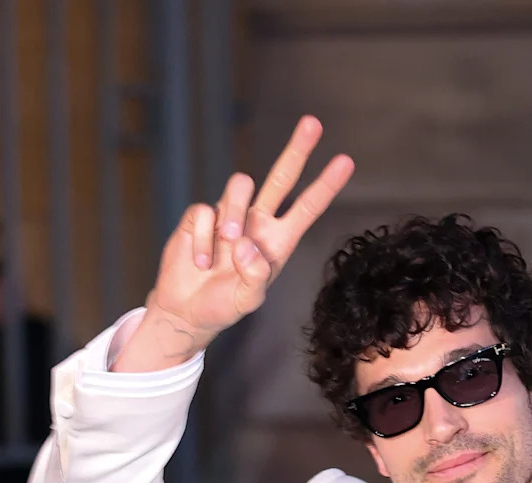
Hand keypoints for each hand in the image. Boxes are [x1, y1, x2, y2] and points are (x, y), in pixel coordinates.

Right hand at [113, 115, 353, 371]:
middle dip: (297, 150)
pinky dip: (203, 240)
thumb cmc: (223, 306)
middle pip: (280, 178)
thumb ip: (254, 276)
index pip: (306, 209)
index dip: (325, 186)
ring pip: (239, 186)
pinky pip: (204, 212)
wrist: (186, 310)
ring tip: (227, 245)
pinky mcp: (201, 217)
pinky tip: (201, 263)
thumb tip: (244, 243)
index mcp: (276, 242)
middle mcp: (256, 223)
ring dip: (233, 212)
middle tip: (314, 123)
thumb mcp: (247, 301)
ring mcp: (228, 216)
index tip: (345, 162)